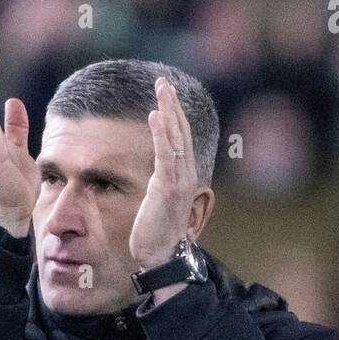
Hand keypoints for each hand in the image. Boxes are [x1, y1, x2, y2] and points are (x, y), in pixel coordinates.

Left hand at [129, 75, 198, 268]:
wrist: (162, 257)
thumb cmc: (156, 235)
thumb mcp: (157, 203)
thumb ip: (159, 184)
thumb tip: (153, 175)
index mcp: (183, 176)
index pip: (180, 139)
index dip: (175, 115)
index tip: (166, 94)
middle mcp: (186, 175)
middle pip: (181, 132)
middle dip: (173, 105)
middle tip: (164, 82)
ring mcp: (179, 180)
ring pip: (176, 138)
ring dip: (169, 111)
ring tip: (161, 89)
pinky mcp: (168, 188)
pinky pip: (165, 154)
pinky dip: (162, 132)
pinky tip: (156, 115)